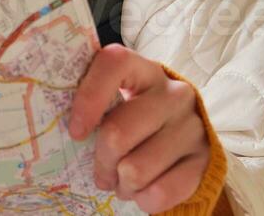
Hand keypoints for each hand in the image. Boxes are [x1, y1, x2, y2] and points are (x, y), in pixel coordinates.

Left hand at [66, 43, 210, 211]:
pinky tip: (144, 191)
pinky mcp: (204, 159)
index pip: (114, 63)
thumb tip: (58, 130)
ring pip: (136, 169)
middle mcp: (173, 93)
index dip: (89, 96)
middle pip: (117, 132)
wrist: (186, 144)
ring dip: (123, 184)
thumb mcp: (119, 105)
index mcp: (144, 71)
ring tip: (125, 180)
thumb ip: (97, 107)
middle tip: (102, 172)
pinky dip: (144, 200)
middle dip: (102, 162)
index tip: (76, 131)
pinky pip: (161, 191)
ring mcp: (192, 126)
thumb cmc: (137, 122)